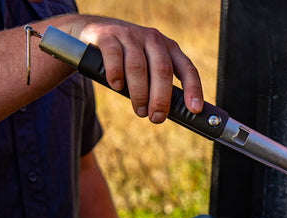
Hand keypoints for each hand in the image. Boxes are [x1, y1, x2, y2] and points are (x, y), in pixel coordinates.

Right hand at [58, 15, 203, 122]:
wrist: (92, 31)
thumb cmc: (126, 59)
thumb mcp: (148, 67)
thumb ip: (159, 85)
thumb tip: (168, 115)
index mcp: (169, 48)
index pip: (188, 69)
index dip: (193, 89)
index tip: (194, 109)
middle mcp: (153, 39)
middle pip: (162, 71)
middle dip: (161, 99)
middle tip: (157, 118)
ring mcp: (130, 34)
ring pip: (138, 66)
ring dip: (139, 93)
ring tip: (139, 110)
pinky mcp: (108, 35)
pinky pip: (114, 56)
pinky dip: (116, 74)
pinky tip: (117, 86)